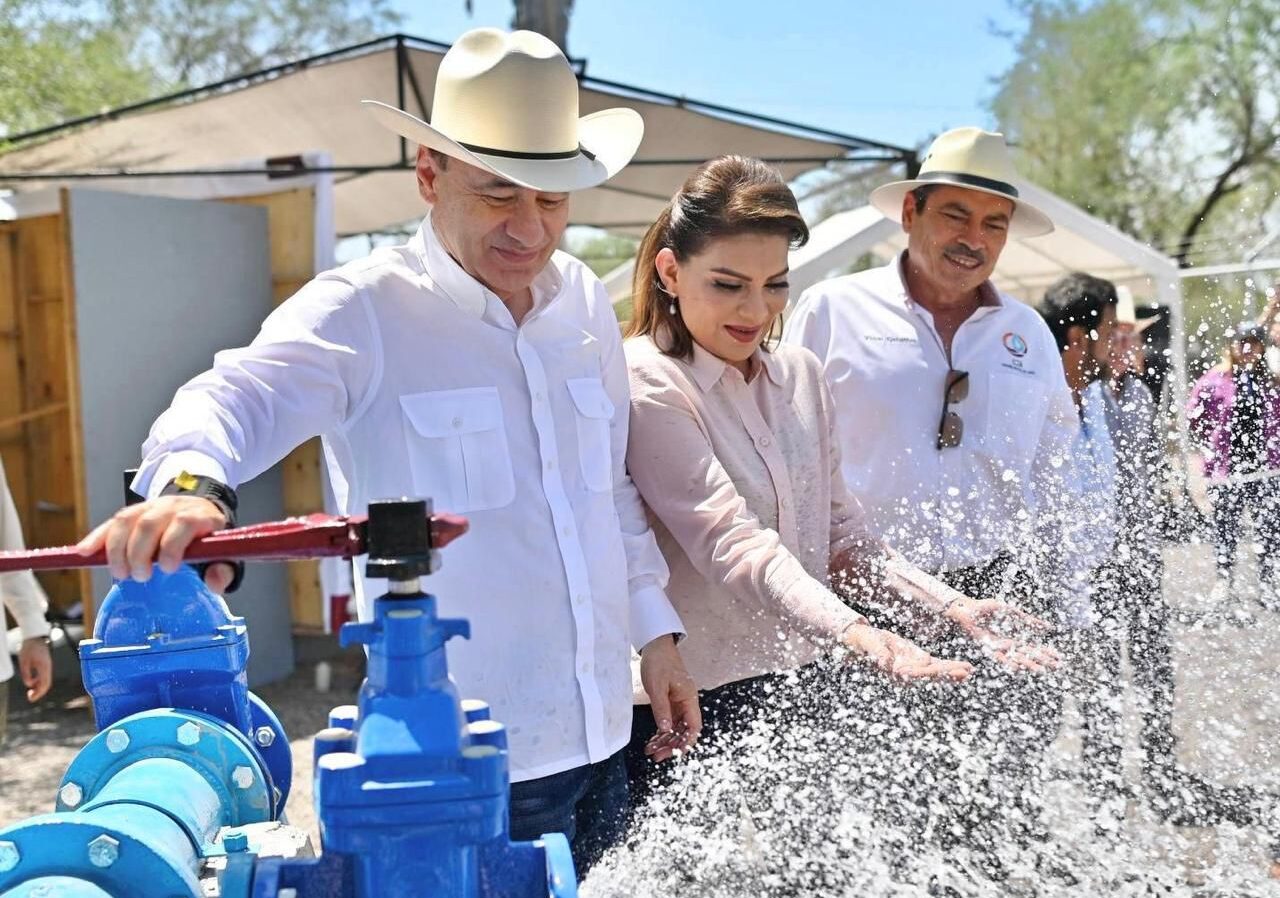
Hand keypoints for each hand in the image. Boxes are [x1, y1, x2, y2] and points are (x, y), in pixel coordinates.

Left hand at [18, 637, 51, 702]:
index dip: (39, 693)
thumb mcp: (24, 661)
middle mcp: (48, 668)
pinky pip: (44, 677)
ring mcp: (48, 666)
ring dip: (39, 688)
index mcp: (44, 667)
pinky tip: (32, 683)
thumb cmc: (28, 648)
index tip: (31, 698)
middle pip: (47, 684)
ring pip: (46, 681)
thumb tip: (29, 684)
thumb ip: (26, 674)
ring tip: (30, 692)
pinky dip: (39, 682)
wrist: (35, 637)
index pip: (44, 684)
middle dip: (39, 692)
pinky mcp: (46, 665)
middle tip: (30, 697)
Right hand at [76, 496, 229, 587]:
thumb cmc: (209, 537)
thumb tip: (215, 583)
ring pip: (126, 521)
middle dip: (140, 552)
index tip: (169, 568)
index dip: (173, 544)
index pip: (183, 523)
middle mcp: (172, 506)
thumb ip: (223, 569)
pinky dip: (97, 537)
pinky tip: (84, 552)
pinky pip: (111, 522)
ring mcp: (150, 507)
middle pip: (149, 523)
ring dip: (117, 549)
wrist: (198, 509)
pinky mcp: (133, 512)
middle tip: (140, 577)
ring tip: (120, 573)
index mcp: (198, 515)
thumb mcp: (224, 553)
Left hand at [639, 635, 701, 761]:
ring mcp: (678, 703)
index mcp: (689, 698)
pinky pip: (668, 721)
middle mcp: (687, 703)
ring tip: (651, 751)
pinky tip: (652, 741)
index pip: (694, 726)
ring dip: (665, 741)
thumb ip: (661, 708)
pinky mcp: (670, 702)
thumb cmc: (659, 662)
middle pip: (684, 730)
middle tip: (657, 756)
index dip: (686, 742)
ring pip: (676, 728)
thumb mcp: (657, 686)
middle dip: (672, 745)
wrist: (656, 646)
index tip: (675, 753)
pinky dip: (661, 732)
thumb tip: (666, 730)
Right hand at [841, 623, 971, 681]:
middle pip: (931, 675)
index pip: (919, 674)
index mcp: (896, 672)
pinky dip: (947, 666)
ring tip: (969, 670)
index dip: (935, 674)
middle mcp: (906, 673)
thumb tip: (886, 663)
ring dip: (952, 671)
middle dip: (949, 673)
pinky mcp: (915, 660)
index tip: (948, 672)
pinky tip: (961, 667)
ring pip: (936, 671)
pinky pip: (934, 665)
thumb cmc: (861, 642)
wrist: (858, 639)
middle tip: (967, 672)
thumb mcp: (869, 644)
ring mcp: (912, 668)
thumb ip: (878, 653)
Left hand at [944, 597, 1061, 671]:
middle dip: (1043, 661)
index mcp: (1016, 638)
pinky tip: (1017, 667)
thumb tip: (1049, 627)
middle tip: (1057, 667)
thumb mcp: (1013, 612)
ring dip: (1028, 665)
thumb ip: (1029, 621)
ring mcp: (999, 648)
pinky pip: (1000, 657)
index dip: (1047, 653)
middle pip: (1029, 656)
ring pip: (1017, 659)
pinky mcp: (988, 647)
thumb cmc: (988, 609)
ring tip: (1041, 670)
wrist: (969, 609)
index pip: (1035, 648)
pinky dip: (1008, 662)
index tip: (1060, 658)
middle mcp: (1009, 645)